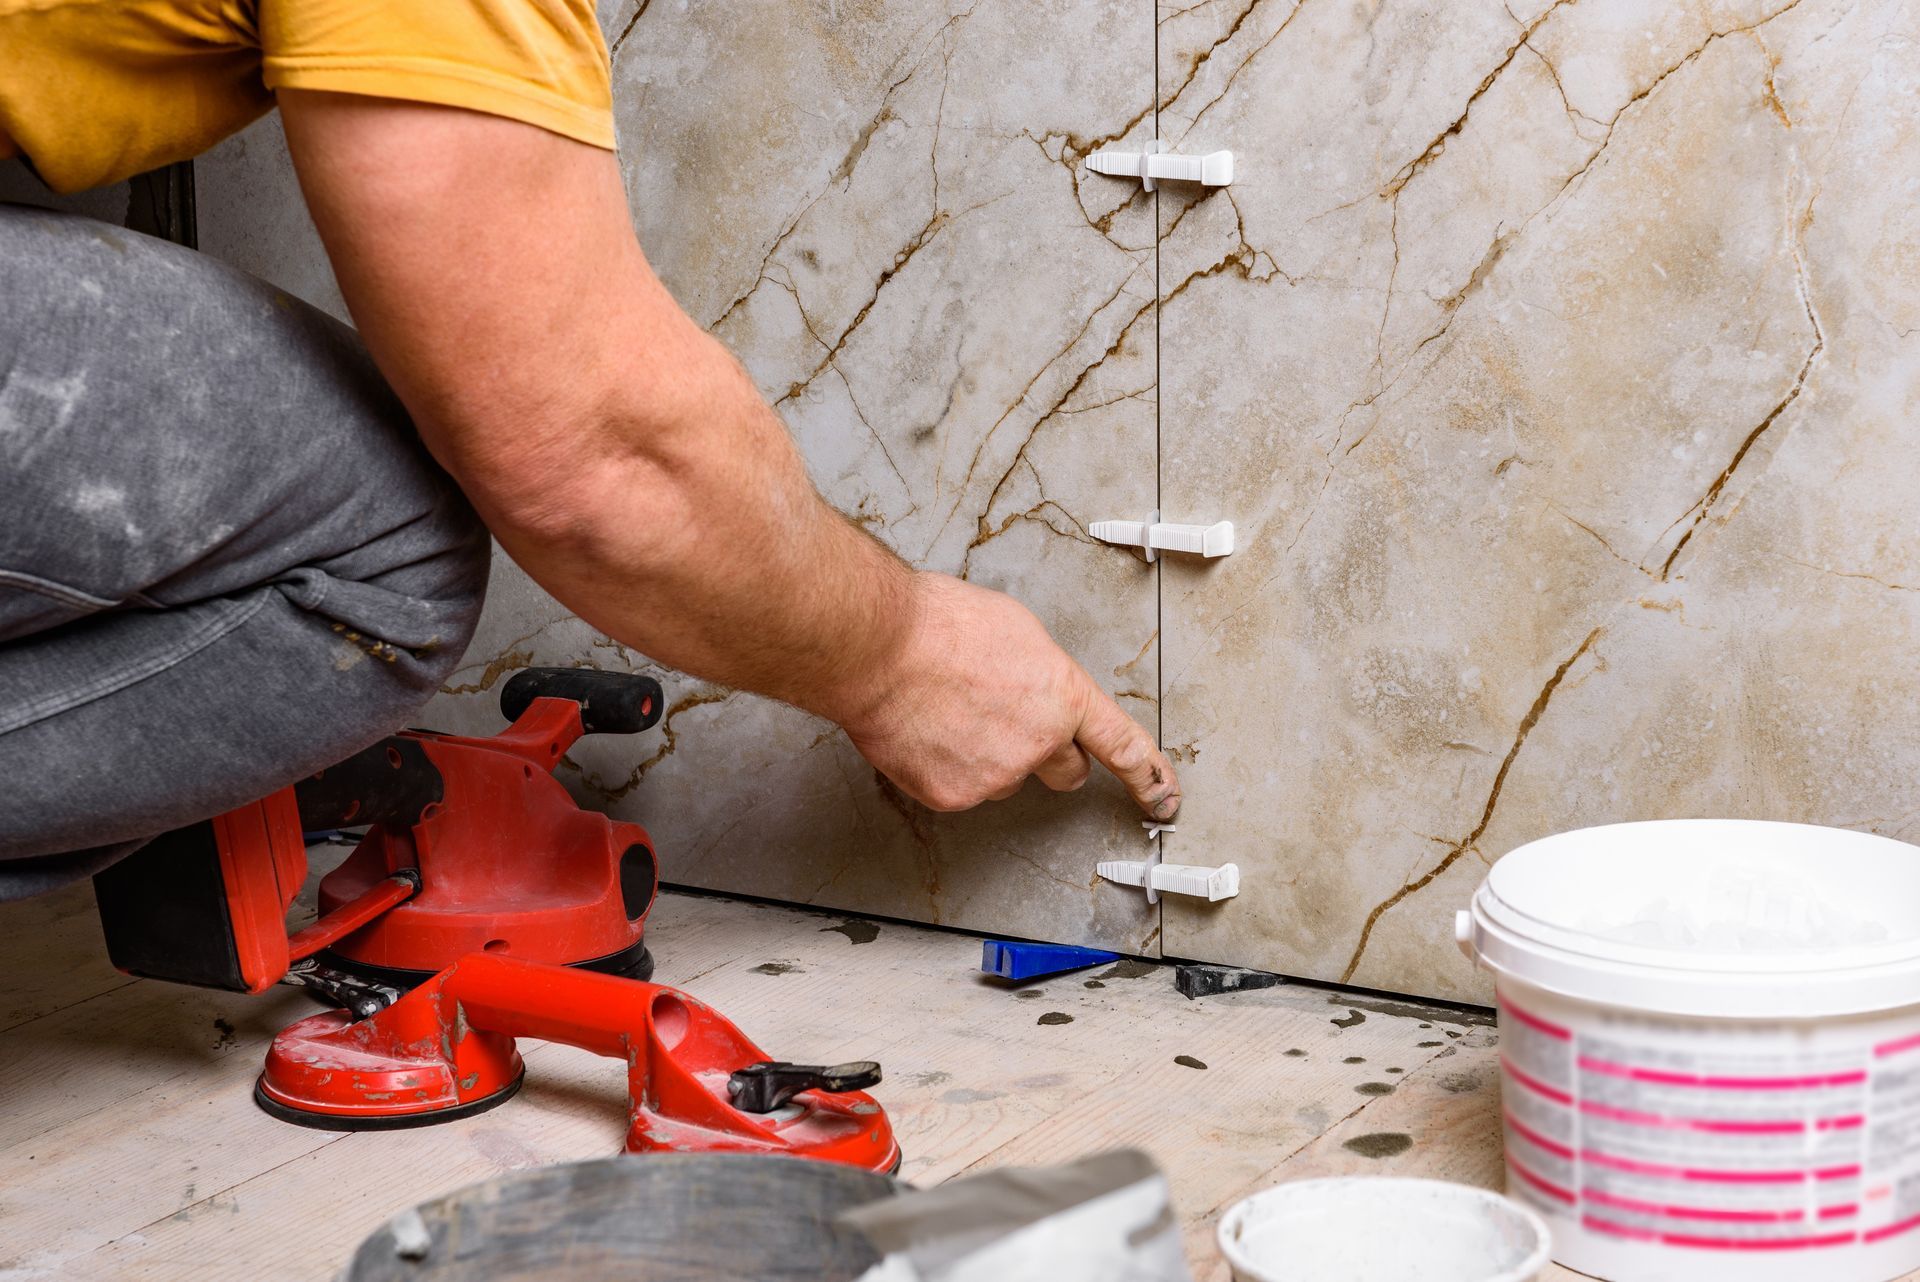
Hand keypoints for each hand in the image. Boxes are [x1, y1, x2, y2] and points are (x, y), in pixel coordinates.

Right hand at [832, 572, 1181, 817]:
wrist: (879, 647)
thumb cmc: (937, 625)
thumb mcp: (1016, 630)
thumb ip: (1039, 674)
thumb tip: (1033, 692)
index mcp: (1062, 696)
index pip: (1123, 745)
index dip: (1149, 778)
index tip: (1163, 799)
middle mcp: (1038, 743)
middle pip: (1066, 772)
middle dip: (1048, 756)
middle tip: (1010, 726)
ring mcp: (996, 775)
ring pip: (1002, 778)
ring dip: (986, 755)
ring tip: (948, 712)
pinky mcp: (953, 796)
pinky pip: (960, 788)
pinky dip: (945, 767)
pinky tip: (925, 732)